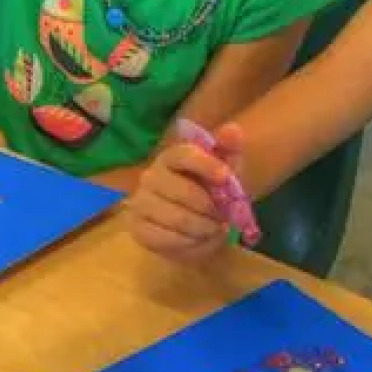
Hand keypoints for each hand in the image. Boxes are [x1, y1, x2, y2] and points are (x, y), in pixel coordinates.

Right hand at [127, 123, 243, 261]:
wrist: (193, 223)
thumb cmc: (208, 192)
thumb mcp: (224, 171)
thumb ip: (229, 150)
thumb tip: (233, 129)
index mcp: (171, 157)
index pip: (184, 155)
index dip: (206, 165)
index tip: (226, 177)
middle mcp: (150, 176)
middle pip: (184, 192)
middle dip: (211, 209)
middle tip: (223, 217)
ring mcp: (140, 202)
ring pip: (178, 219)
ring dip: (204, 228)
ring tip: (212, 229)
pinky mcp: (138, 228)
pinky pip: (167, 238)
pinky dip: (189, 243)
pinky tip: (196, 239)